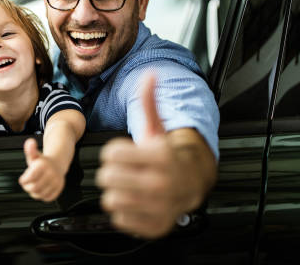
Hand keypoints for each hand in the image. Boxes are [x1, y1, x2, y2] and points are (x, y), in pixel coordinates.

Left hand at [19, 138, 64, 201]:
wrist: (57, 163)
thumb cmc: (43, 161)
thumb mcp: (34, 155)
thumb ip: (30, 149)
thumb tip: (30, 142)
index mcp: (43, 165)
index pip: (29, 179)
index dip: (24, 180)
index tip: (23, 179)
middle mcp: (51, 173)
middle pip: (34, 188)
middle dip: (28, 187)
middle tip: (28, 183)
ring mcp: (56, 182)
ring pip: (40, 194)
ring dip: (34, 192)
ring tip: (35, 185)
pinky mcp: (59, 189)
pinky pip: (47, 198)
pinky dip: (43, 195)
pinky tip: (42, 188)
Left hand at [95, 74, 188, 238]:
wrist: (192, 182)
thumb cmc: (168, 155)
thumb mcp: (157, 127)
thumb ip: (149, 100)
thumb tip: (149, 74)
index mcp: (160, 156)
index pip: (110, 154)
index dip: (112, 152)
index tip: (123, 153)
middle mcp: (161, 183)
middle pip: (107, 177)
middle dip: (111, 172)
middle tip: (123, 170)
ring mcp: (158, 207)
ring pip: (110, 200)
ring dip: (115, 192)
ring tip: (128, 185)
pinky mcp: (154, 225)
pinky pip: (119, 220)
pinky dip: (123, 212)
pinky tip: (134, 201)